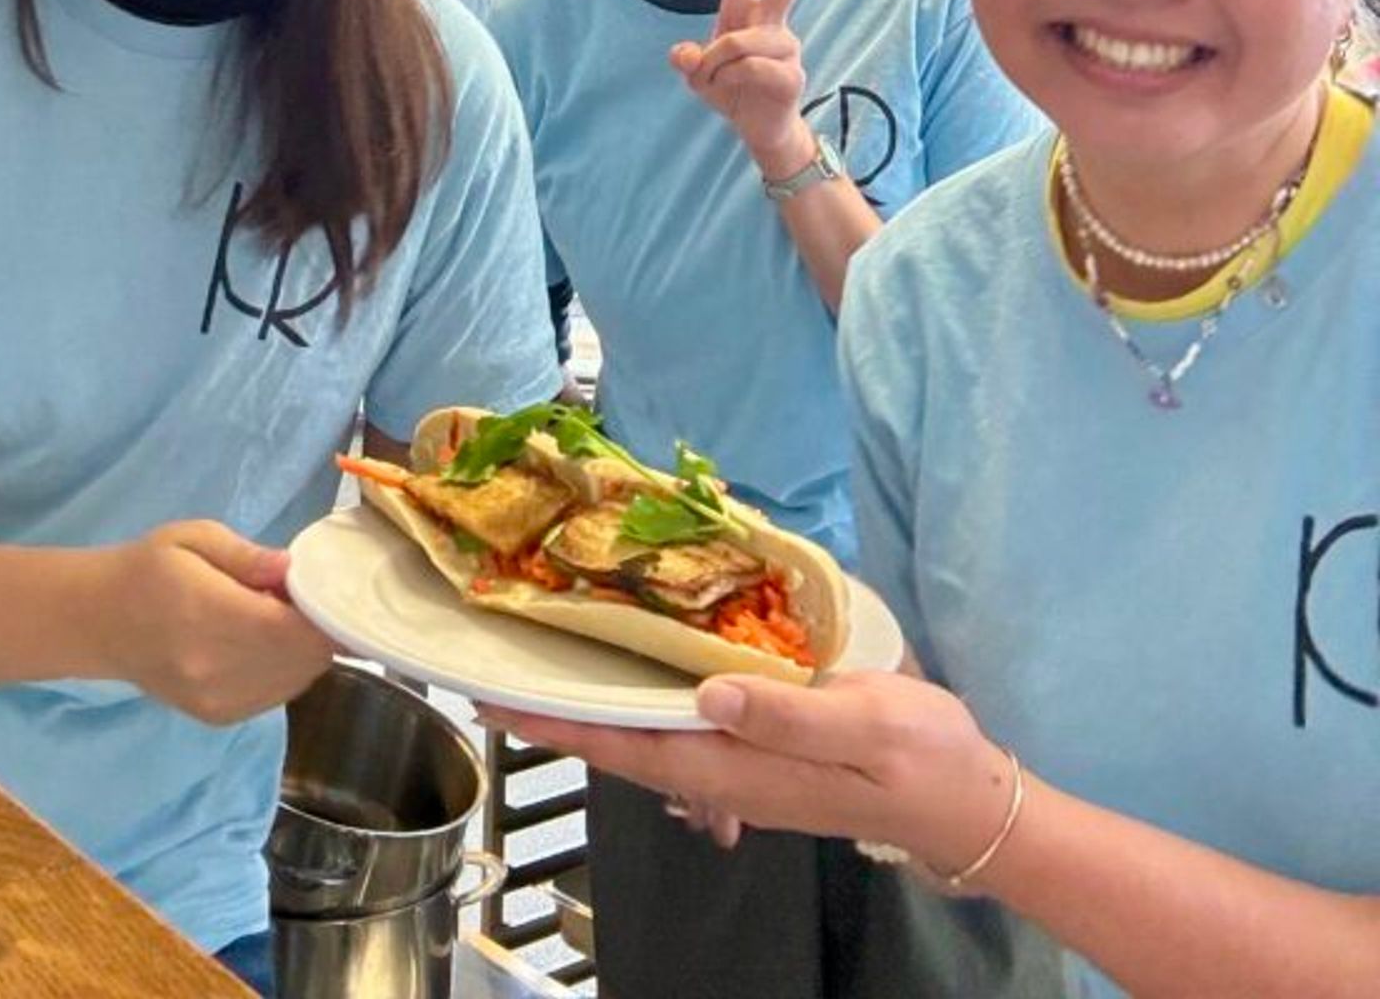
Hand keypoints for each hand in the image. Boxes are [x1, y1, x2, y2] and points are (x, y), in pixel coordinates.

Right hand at [101, 520, 333, 724]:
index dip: (321, 611)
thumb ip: (247, 556)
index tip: (319, 586)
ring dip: (302, 651)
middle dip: (316, 629)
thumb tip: (291, 569)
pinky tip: (262, 644)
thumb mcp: (194, 538)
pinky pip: (274, 696)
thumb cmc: (148, 568)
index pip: (294, 630)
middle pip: (304, 660)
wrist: (98, 621)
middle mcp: (216, 669)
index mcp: (210, 616)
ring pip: (294, 681)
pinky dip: (283, 671)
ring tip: (275, 618)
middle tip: (295, 597)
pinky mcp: (216, 717)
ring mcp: (217, 701)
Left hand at [486, 669, 1017, 883]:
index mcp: (741, 766)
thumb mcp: (868, 723)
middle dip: (559, 711)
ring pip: (646, 733)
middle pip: (623, 741)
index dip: (561, 722)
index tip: (497, 698)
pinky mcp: (763, 747)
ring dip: (593, 701)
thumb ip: (789, 711)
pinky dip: (640, 693)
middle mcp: (727, 769)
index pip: (628, 745)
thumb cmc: (922, 760)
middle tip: (493, 667)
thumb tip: (710, 691)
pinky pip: (681, 723)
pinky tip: (629, 664)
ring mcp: (743, 763)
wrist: (970, 800)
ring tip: (542, 662)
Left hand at [669, 0, 847, 173]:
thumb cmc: (732, 91)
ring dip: (714, 69)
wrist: (760, 129)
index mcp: (743, 7)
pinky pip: (746, 70)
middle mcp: (769, 19)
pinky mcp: (791, 71)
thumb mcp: (698, 75)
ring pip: (737, 42)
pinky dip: (728, 84)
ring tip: (723, 85)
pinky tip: (741, 96)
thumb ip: (688, 62)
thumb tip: (683, 55)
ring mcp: (785, 43)